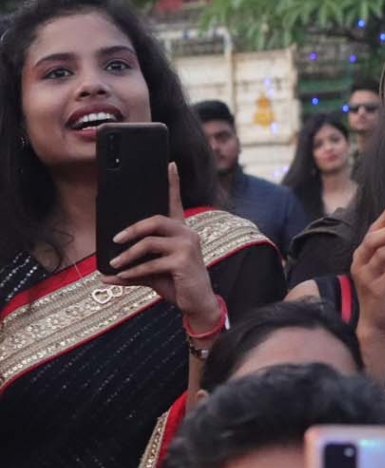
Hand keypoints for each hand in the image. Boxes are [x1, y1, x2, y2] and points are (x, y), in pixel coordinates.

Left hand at [102, 164, 219, 332]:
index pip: (176, 202)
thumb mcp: (152, 273)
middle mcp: (187, 234)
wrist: (197, 303)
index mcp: (181, 232)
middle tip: (115, 239)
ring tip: (116, 263)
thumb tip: (104, 275)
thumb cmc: (176, 284)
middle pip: (156, 220)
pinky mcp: (183, 262)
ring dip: (128, 254)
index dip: (173, 183)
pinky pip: (151, 263)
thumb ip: (131, 270)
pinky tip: (124, 276)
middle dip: (132, 229)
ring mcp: (187, 247)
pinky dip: (134, 271)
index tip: (170, 164)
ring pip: (150, 242)